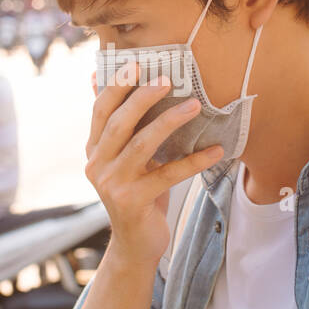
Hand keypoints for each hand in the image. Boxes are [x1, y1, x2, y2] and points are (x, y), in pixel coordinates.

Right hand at [85, 60, 222, 270]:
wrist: (135, 245)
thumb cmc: (137, 194)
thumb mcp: (124, 161)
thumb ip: (121, 129)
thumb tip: (110, 84)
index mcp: (93, 151)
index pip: (100, 110)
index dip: (115, 86)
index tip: (134, 63)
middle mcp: (97, 166)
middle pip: (118, 123)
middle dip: (142, 97)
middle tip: (167, 79)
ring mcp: (113, 185)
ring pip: (141, 144)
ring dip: (169, 121)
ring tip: (194, 105)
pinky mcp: (133, 202)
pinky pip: (168, 175)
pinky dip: (194, 161)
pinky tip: (215, 150)